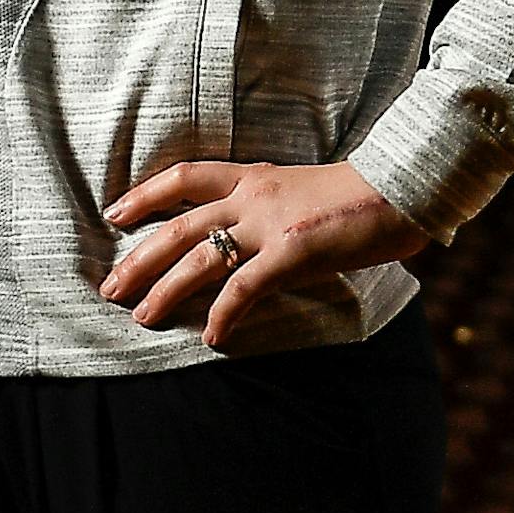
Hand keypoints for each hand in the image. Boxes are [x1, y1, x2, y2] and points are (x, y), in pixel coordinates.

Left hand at [101, 159, 430, 346]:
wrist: (402, 186)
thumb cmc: (357, 195)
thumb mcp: (298, 189)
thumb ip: (266, 207)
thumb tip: (242, 238)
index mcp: (253, 175)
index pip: (184, 177)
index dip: (144, 194)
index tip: (114, 212)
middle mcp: (252, 195)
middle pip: (178, 226)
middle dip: (139, 259)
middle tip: (111, 288)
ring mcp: (271, 222)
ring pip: (200, 258)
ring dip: (167, 291)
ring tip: (144, 317)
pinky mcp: (294, 251)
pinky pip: (246, 287)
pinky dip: (224, 314)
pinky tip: (212, 337)